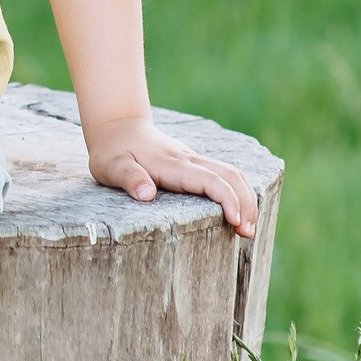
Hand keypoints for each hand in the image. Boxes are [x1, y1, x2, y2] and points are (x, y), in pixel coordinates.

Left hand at [84, 114, 259, 235]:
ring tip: (248, 227)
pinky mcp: (193, 164)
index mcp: (172, 165)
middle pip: (230, 175)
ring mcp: (193, 160)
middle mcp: (188, 160)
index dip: (227, 199)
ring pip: (231, 172)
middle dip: (246, 203)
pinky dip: (238, 190)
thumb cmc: (112, 151)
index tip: (236, 222)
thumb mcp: (112, 166)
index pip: (210, 179)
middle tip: (247, 234)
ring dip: (245, 197)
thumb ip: (129, 177)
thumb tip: (147, 194)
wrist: (117, 126)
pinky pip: (224, 174)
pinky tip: (240, 209)